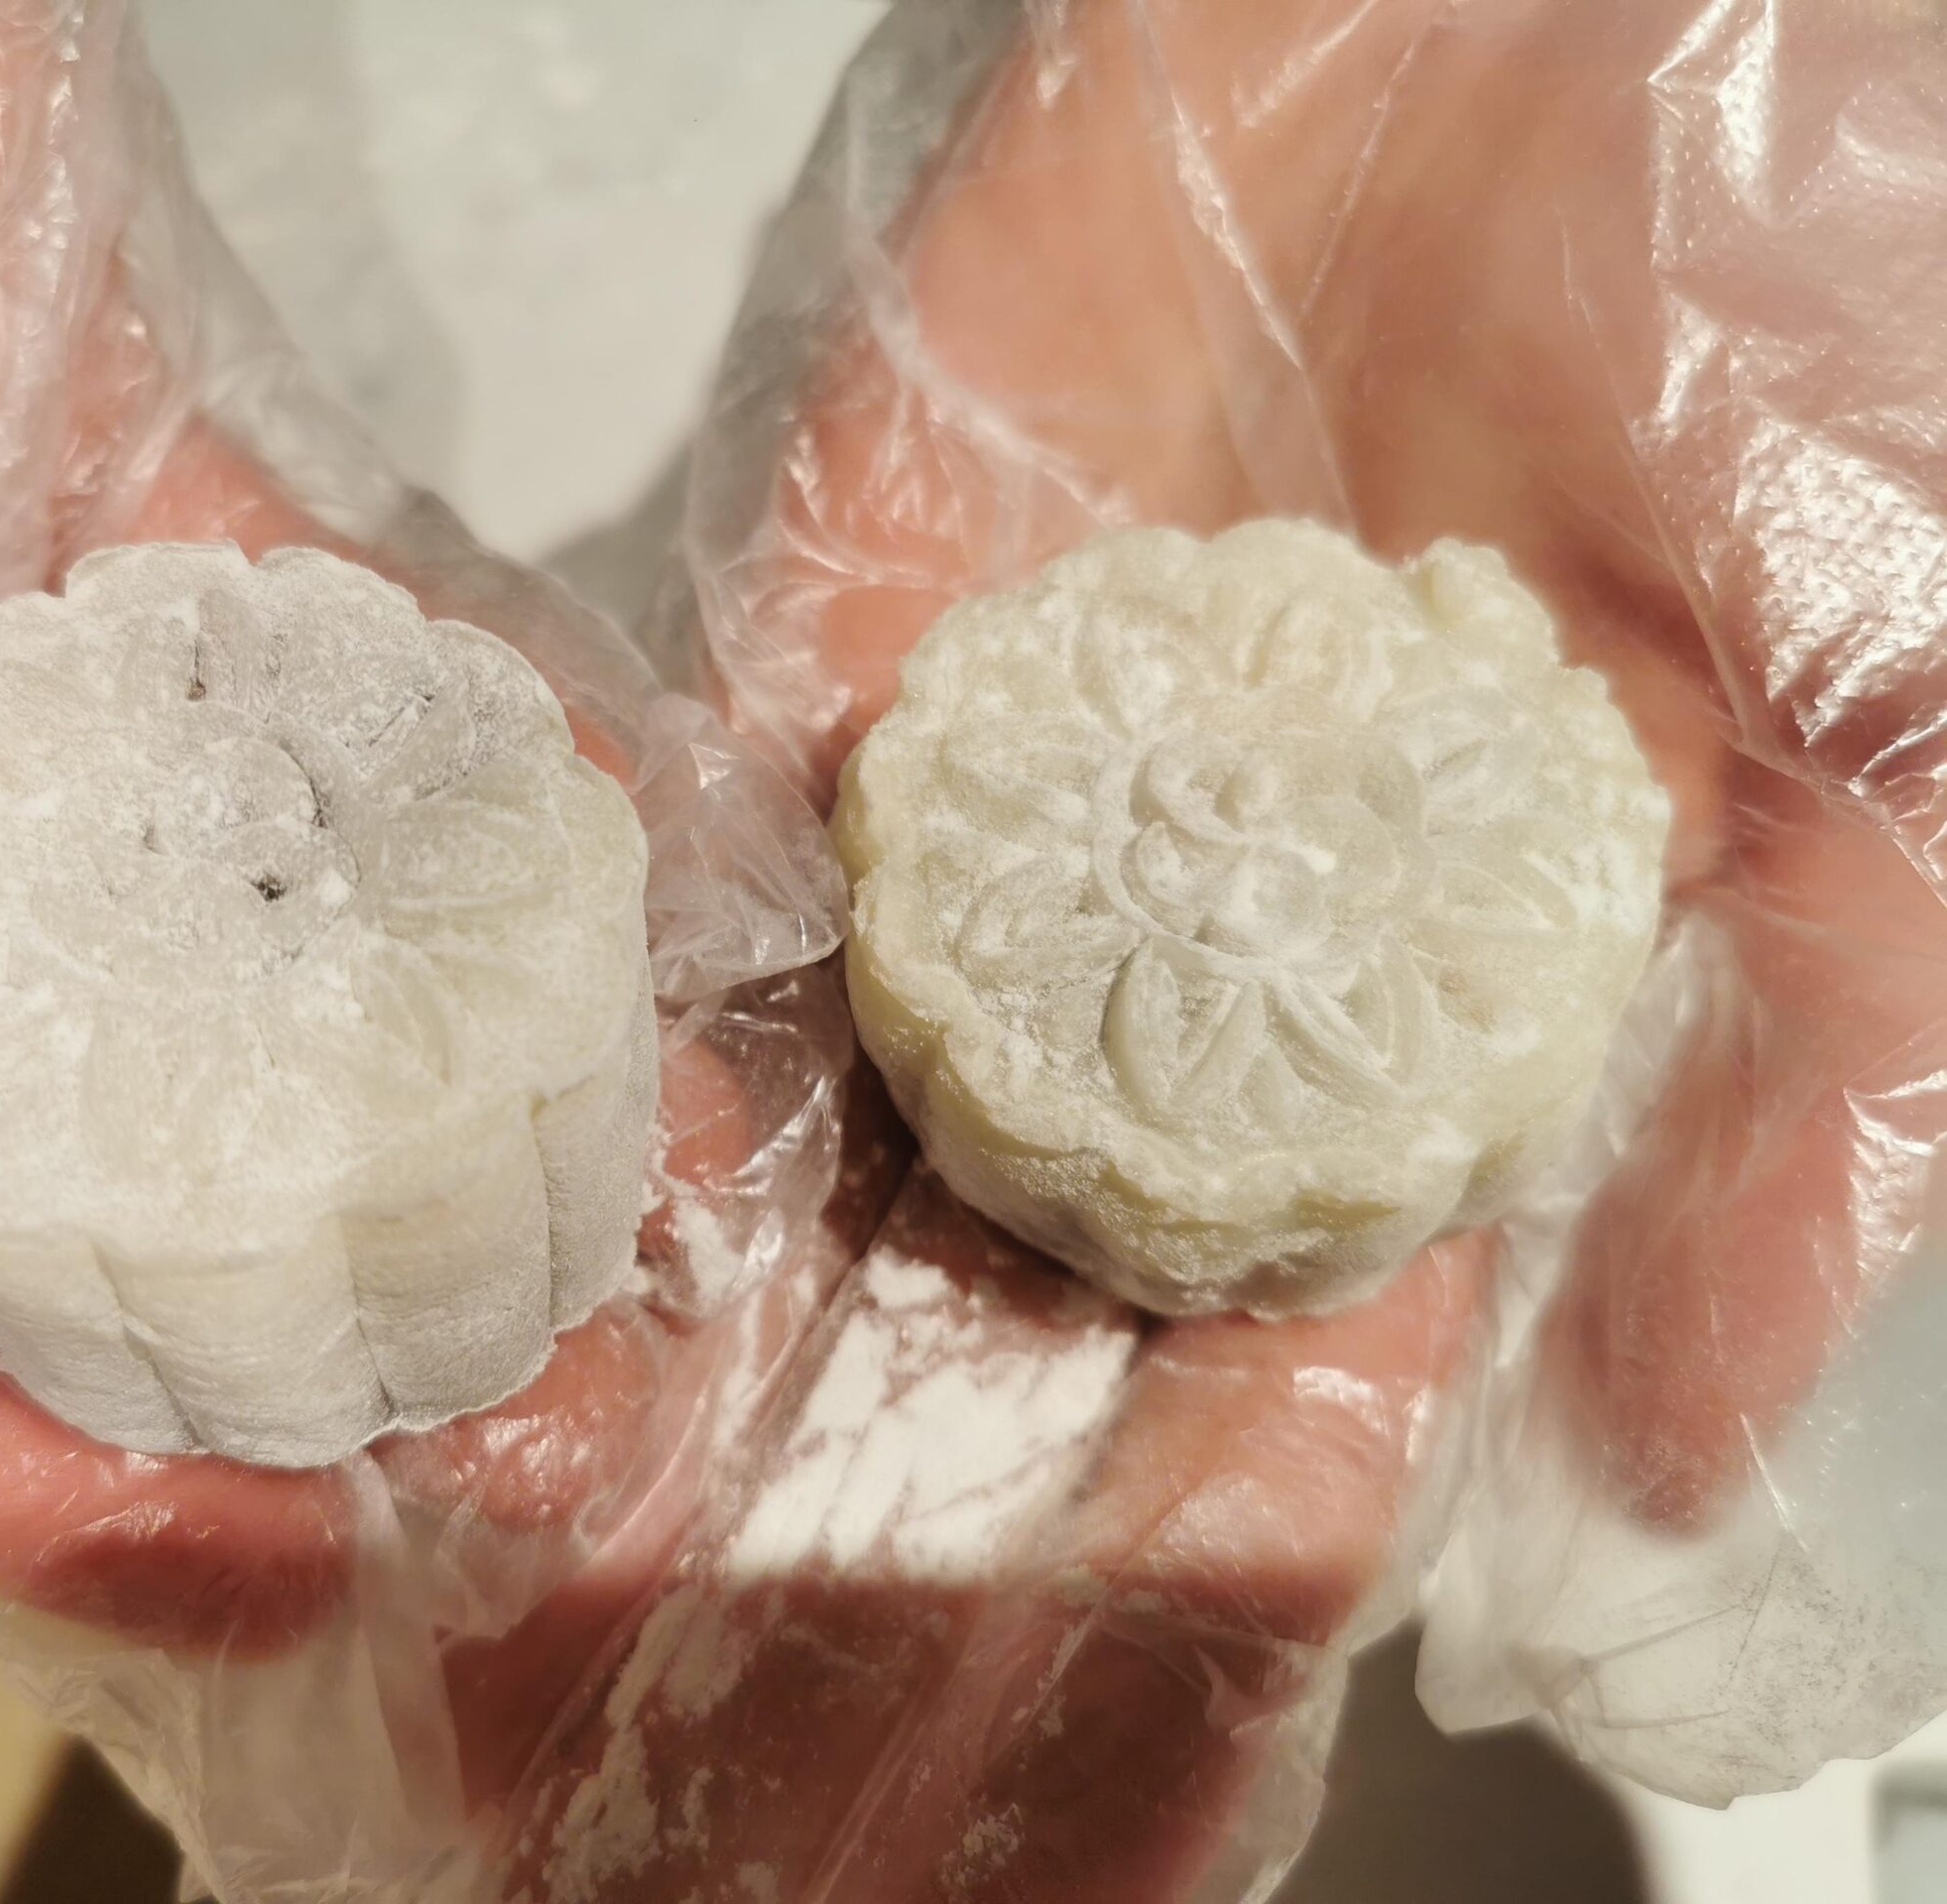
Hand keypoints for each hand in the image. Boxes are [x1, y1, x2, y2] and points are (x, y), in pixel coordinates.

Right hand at [0, 0, 847, 1690]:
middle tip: (567, 1424)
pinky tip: (634, 907)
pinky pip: (326, 677)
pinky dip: (475, 788)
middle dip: (313, 1334)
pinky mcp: (113, 494)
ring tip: (659, 1216)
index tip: (283, 1532)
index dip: (32, 1469)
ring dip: (450, 1102)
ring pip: (238, 957)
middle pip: (80, 1179)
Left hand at [632, 1, 1946, 1888]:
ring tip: (599, 1409)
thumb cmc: (1763, 354)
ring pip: (833, 1053)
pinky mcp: (863, 611)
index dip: (1190, 1440)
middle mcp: (1177, 921)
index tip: (1083, 1584)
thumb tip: (1686, 1435)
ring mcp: (997, 771)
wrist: (1541, 12)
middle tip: (756, 1557)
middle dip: (897, 1374)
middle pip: (1014, 1202)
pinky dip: (649, 953)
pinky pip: (726, 814)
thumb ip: (1809, 1076)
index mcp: (1400, 991)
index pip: (1275, 1268)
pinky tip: (573, 1099)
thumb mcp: (1869, 743)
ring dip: (730, 1227)